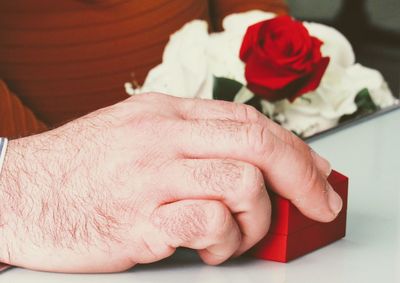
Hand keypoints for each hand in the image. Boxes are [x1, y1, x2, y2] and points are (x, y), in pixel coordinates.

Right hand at [0, 93, 339, 272]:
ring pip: (241, 182)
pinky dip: (224, 239)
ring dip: (258, 218)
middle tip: (320, 203)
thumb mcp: (141, 135)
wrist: (21, 191)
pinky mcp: (140, 220)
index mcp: (166, 114)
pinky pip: (208, 222)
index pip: (248, 120)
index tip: (316, 173)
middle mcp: (162, 137)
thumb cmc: (83, 166)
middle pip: (256, 143)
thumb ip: (195, 143)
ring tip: (239, 235)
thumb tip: (253, 163)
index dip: (294, 147)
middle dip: (301, 175)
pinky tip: (212, 248)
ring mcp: (151, 176)